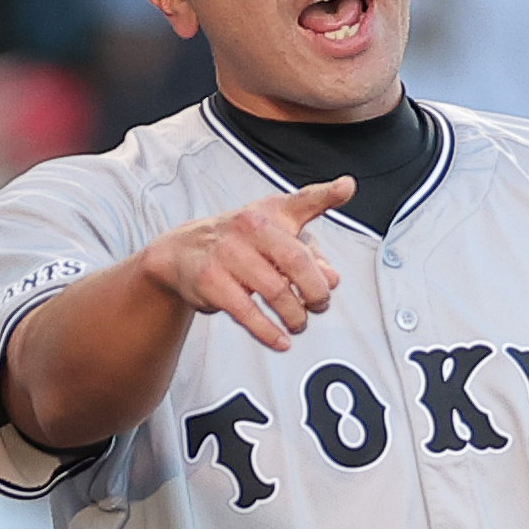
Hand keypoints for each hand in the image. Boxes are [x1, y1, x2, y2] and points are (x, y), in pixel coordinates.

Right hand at [141, 177, 351, 348]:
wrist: (182, 252)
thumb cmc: (241, 245)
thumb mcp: (274, 238)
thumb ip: (311, 254)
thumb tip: (332, 278)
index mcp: (270, 213)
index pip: (302, 200)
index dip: (327, 194)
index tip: (346, 187)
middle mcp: (249, 227)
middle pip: (296, 260)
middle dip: (317, 290)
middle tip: (319, 305)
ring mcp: (228, 252)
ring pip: (276, 291)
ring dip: (295, 315)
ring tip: (299, 323)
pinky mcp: (211, 280)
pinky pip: (247, 312)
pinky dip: (269, 332)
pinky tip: (282, 341)